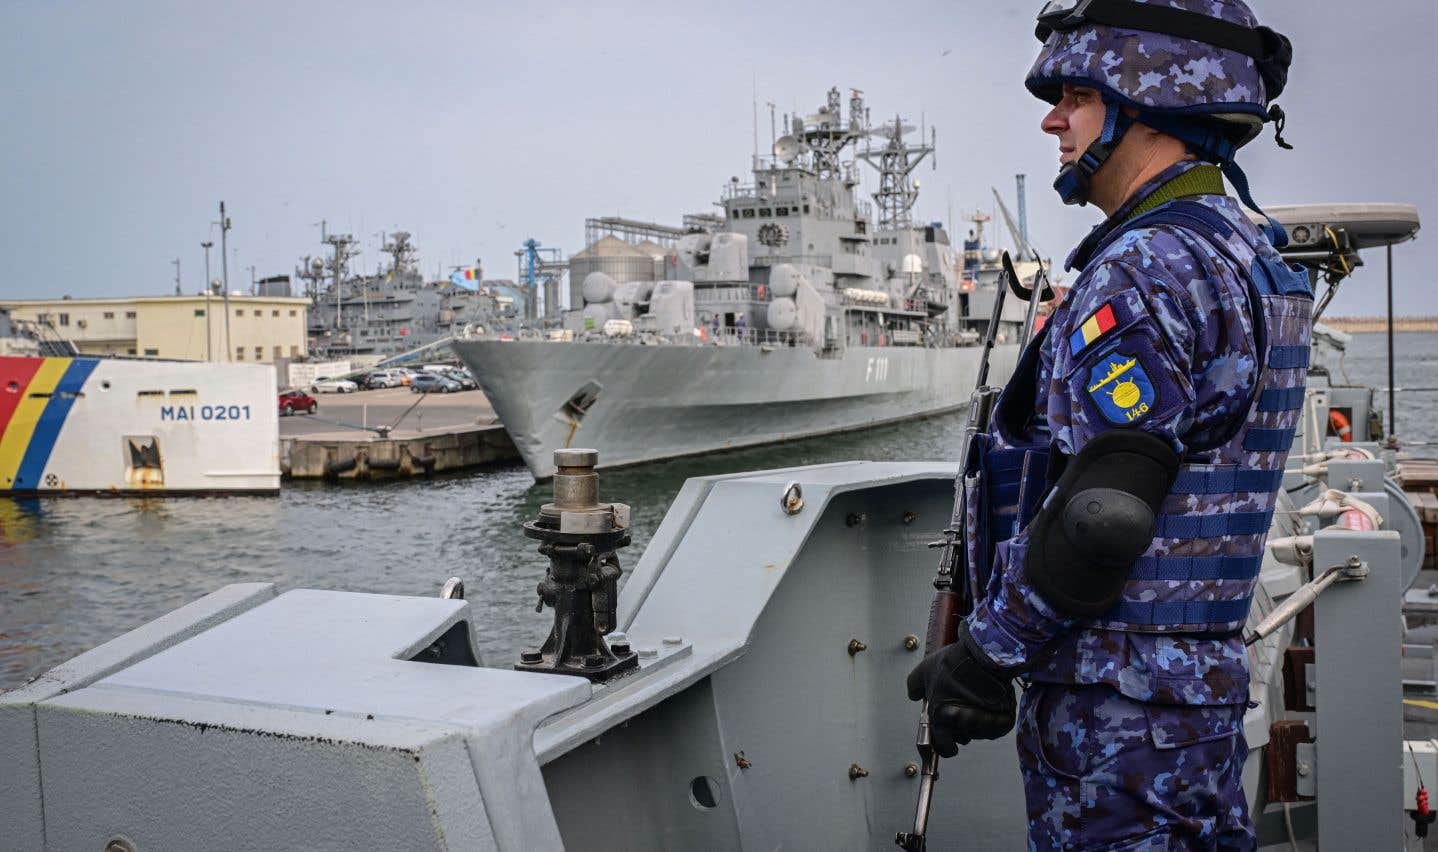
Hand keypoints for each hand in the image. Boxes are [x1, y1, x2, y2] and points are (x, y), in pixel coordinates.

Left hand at [905, 625, 1016, 756]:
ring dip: (978, 721)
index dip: (946, 745)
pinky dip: (995, 717)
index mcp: (943, 719)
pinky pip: (997, 726)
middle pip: (964, 737)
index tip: (949, 741)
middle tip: (963, 706)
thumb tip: (914, 696)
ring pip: (980, 732)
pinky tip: (990, 701)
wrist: (983, 654)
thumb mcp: (924, 671)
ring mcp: (986, 724)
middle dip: (962, 727)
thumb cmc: (953, 663)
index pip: (944, 748)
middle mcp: (964, 725)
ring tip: (977, 698)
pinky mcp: (1004, 721)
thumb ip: (915, 686)